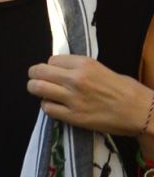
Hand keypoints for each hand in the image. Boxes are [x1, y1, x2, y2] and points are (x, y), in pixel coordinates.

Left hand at [28, 55, 150, 134]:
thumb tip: (63, 70)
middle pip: (38, 71)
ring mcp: (73, 98)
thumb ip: (81, 69)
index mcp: (85, 64)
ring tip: (41, 92)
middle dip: (35, 75)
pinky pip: (47, 108)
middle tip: (37, 79)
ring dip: (36, 89)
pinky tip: (54, 106)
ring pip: (37, 88)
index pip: (51, 60)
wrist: (142, 113)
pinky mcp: (74, 116)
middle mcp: (76, 79)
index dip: (51, 66)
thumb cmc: (128, 90)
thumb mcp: (103, 70)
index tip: (55, 72)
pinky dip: (47, 106)